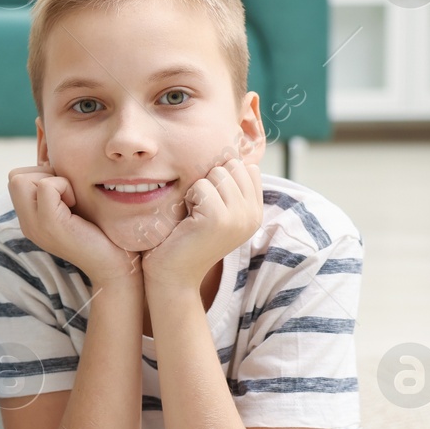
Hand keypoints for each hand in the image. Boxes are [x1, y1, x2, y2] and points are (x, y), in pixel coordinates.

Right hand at [7, 163, 138, 286]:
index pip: (15, 178)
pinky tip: (75, 203)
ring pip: (21, 179)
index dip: (40, 174)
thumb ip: (58, 189)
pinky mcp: (50, 224)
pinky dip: (63, 186)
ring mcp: (34, 225)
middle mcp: (27, 223)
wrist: (114, 265)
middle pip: (14, 177)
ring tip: (70, 199)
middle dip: (43, 174)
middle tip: (66, 193)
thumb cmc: (101, 232)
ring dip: (52, 179)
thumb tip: (54, 160)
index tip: (64, 191)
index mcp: (30, 218)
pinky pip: (46, 186)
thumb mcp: (72, 206)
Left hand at [142, 155, 262, 286]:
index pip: (247, 167)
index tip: (210, 202)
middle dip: (210, 180)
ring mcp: (239, 217)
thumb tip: (231, 153)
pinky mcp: (219, 219)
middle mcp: (254, 215)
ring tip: (194, 214)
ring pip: (217, 172)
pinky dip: (189, 198)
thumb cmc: (186, 237)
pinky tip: (188, 220)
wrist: (173, 275)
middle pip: (232, 165)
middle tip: (200, 208)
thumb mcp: (216, 211)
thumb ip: (230, 187)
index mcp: (256, 212)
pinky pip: (201, 186)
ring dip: (198, 189)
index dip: (222, 177)